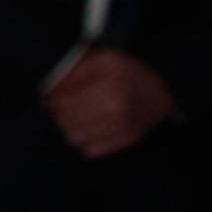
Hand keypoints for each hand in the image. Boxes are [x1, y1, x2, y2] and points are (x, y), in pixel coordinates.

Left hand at [44, 46, 173, 158]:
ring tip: (77, 119)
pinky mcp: (126, 140)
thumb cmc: (128, 75)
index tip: (51, 99)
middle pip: (65, 121)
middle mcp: (116, 104)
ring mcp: (122, 124)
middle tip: (63, 110)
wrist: (161, 94)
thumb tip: (49, 89)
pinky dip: (87, 141)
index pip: (61, 101)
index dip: (51, 100)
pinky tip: (92, 129)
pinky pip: (90, 150)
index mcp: (109, 82)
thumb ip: (75, 72)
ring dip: (71, 129)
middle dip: (60, 115)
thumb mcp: (104, 61)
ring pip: (74, 138)